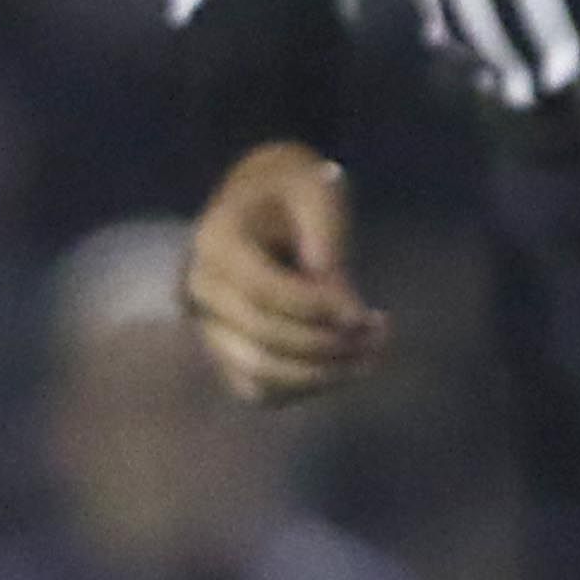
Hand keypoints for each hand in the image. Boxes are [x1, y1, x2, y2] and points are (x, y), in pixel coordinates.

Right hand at [185, 141, 387, 402]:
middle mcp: (199, 287)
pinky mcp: (222, 350)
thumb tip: (341, 307)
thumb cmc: (296, 191)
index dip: (316, 308)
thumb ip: (329, 237)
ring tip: (370, 356)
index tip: (367, 313)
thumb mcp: (318, 189)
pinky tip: (344, 368)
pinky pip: (257, 390)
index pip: (262, 290)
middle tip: (379, 333)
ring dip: (320, 375)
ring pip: (256, 373)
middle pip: (260, 335)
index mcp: (215, 240)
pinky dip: (303, 388)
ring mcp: (206, 324)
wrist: (262, 204)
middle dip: (327, 343)